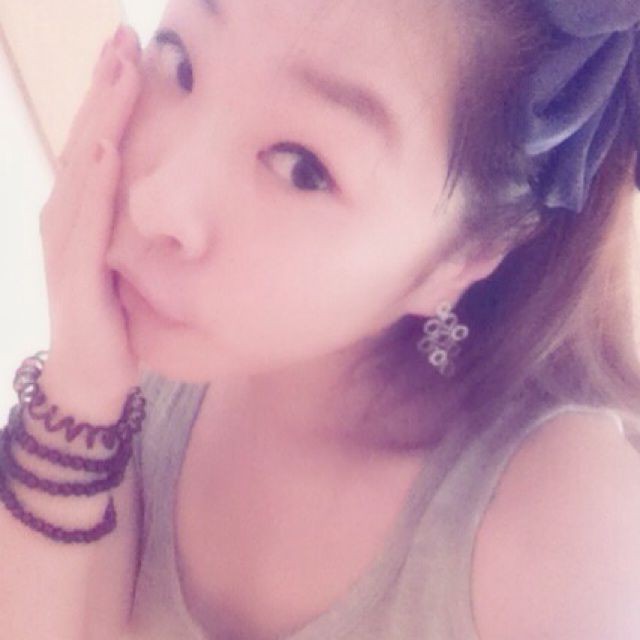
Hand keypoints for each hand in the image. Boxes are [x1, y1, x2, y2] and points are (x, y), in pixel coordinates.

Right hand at [37, 25, 142, 421]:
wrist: (93, 373)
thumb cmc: (113, 314)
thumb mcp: (129, 259)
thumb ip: (139, 225)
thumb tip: (175, 195)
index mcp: (83, 209)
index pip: (98, 140)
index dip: (112, 94)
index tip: (131, 48)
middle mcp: (67, 215)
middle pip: (87, 139)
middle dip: (105, 88)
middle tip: (124, 35)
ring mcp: (65, 241)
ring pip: (83, 168)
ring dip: (100, 118)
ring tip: (118, 70)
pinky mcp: (74, 274)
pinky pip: (86, 223)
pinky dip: (95, 184)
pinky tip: (106, 150)